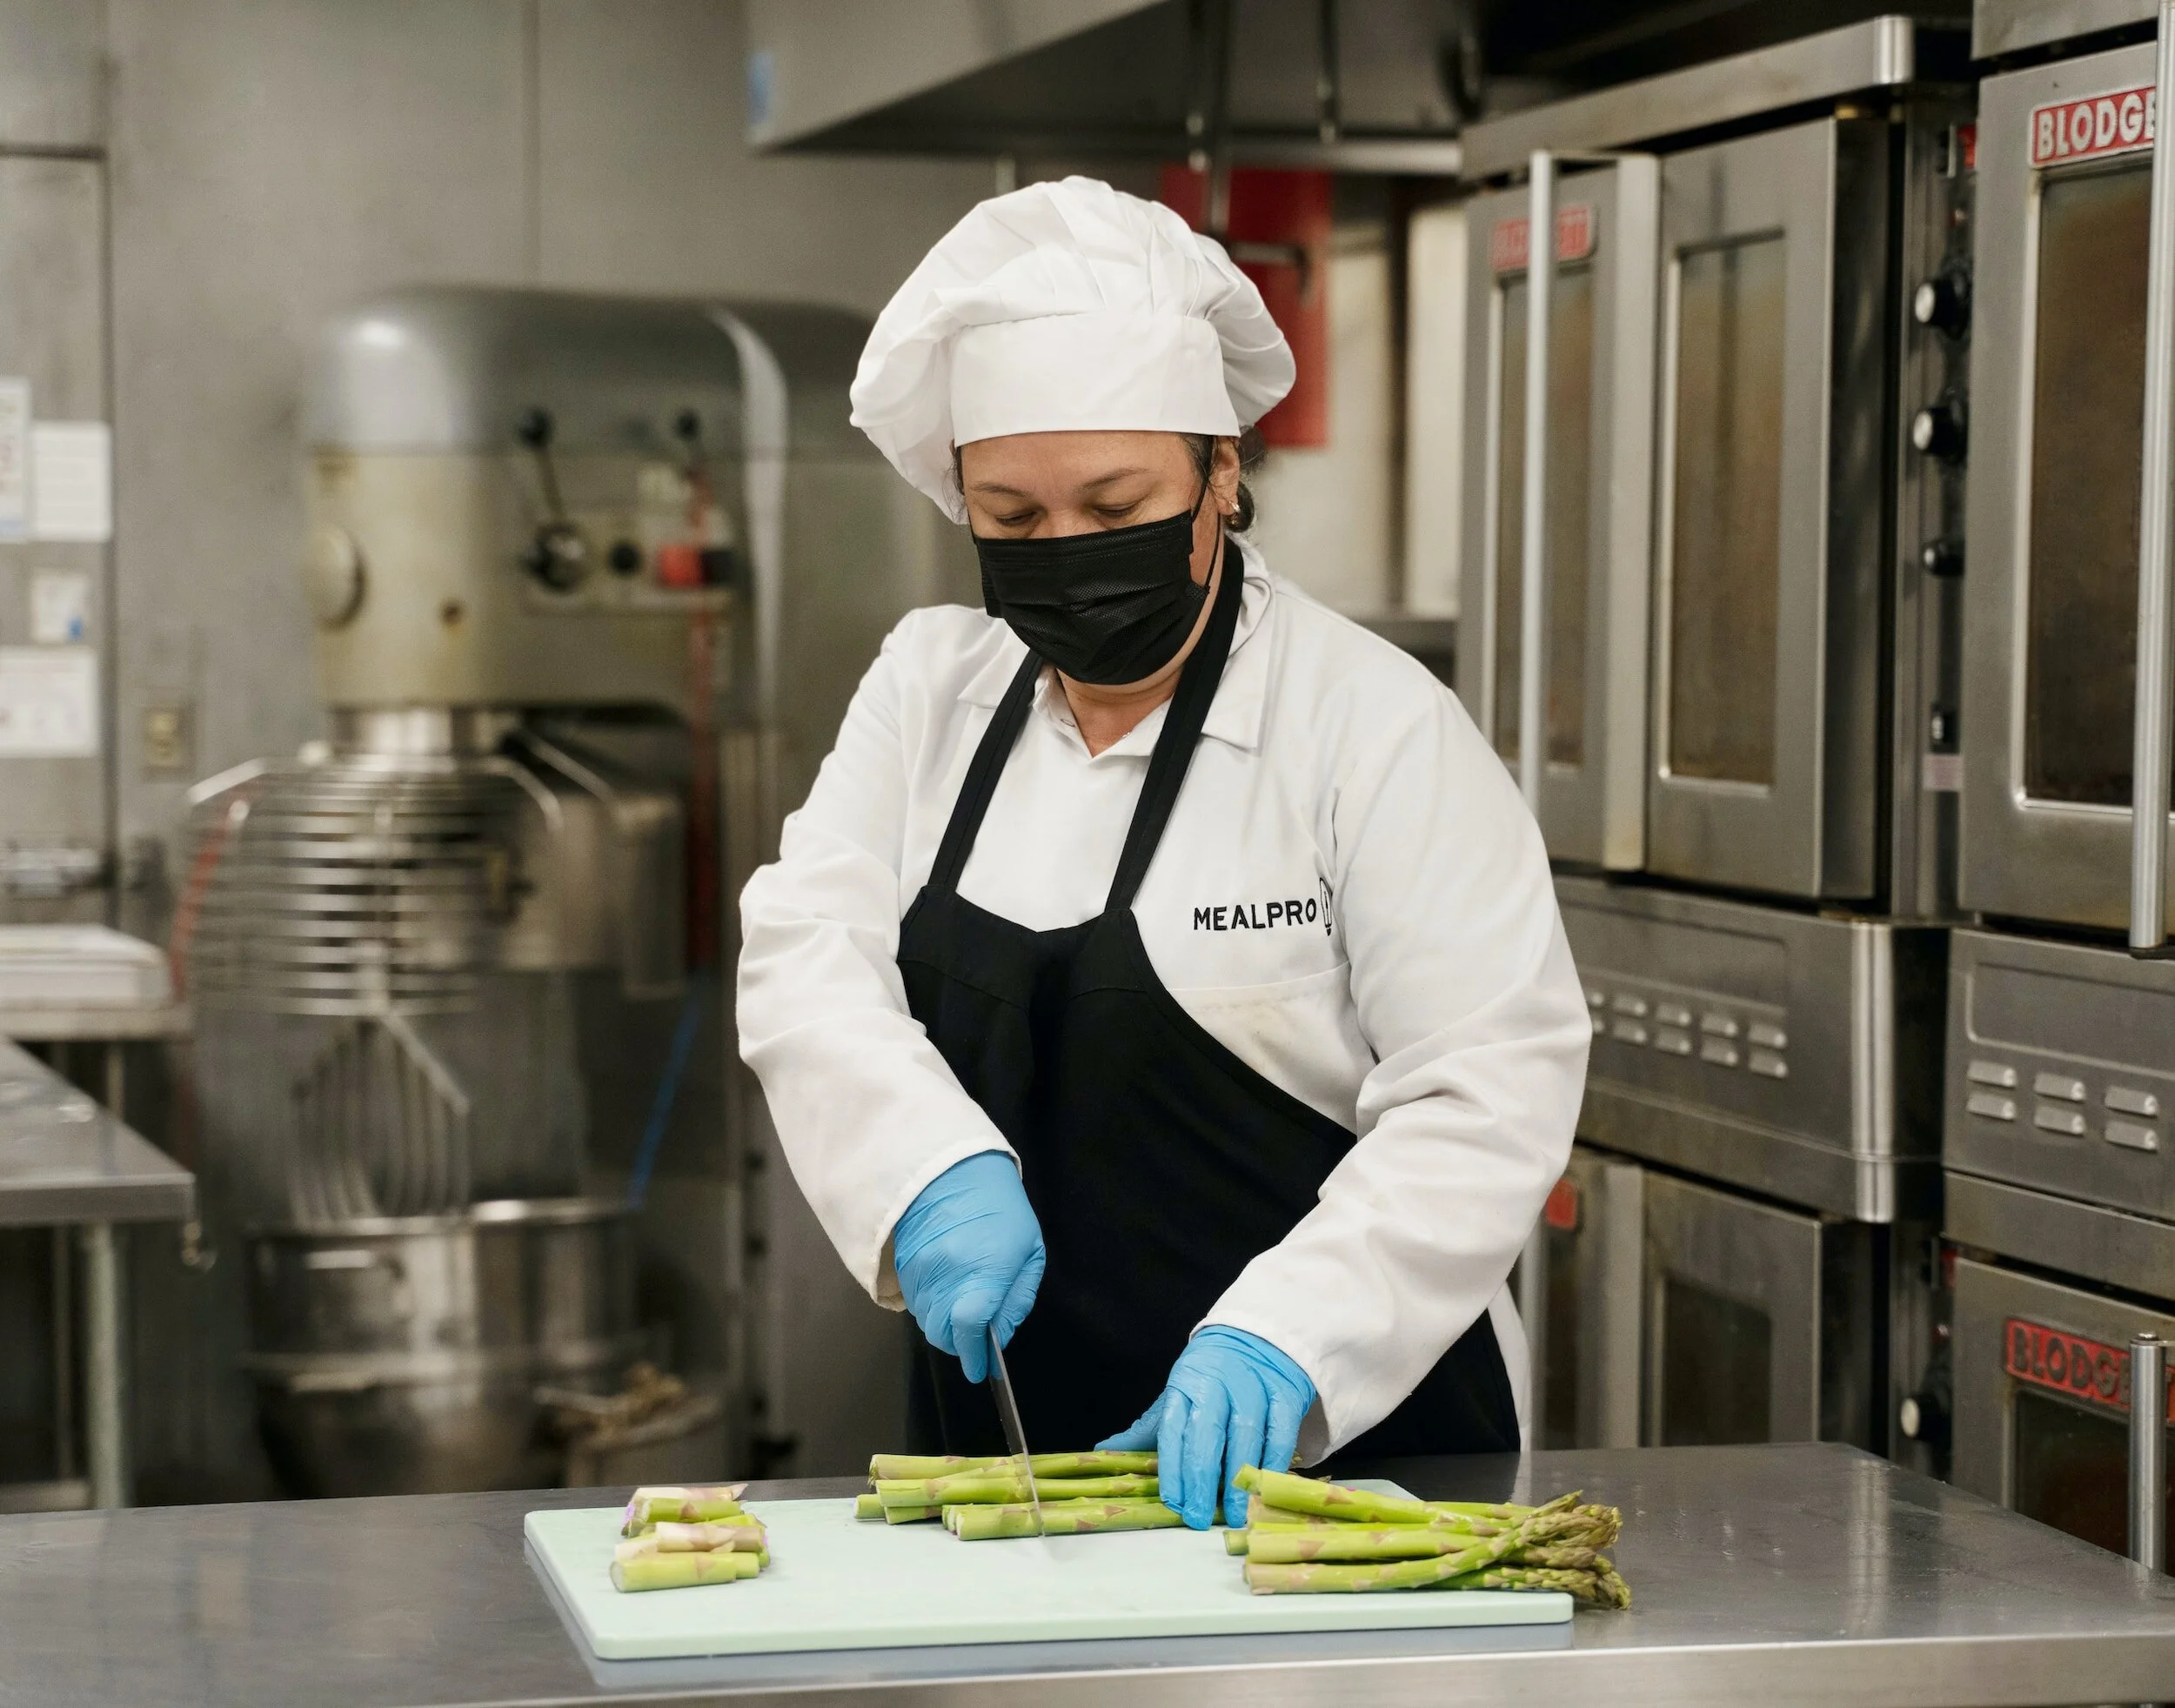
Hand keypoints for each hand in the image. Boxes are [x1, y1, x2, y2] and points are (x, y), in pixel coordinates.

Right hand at [892, 1151, 1044, 1382]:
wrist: (952, 1169)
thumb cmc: (1000, 1209)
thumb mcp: (1028, 1251)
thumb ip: (1017, 1298)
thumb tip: (1000, 1335)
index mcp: (983, 1271)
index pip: (970, 1329)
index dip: (975, 1355)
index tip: (981, 1368)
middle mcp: (946, 1276)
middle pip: (944, 1334)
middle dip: (961, 1345)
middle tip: (976, 1339)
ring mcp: (920, 1272)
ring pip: (927, 1322)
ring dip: (945, 1327)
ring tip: (963, 1310)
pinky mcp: (902, 1267)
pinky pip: (916, 1304)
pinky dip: (931, 1309)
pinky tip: (946, 1293)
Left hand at [1097, 1325, 1312, 1529]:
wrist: (1256, 1337)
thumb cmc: (1212, 1376)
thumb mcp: (1178, 1395)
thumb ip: (1149, 1429)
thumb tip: (1105, 1451)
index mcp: (1185, 1385)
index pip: (1173, 1430)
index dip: (1172, 1469)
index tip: (1175, 1503)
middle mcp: (1217, 1384)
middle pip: (1206, 1434)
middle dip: (1201, 1480)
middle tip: (1200, 1517)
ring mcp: (1254, 1386)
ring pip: (1246, 1434)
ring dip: (1240, 1478)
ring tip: (1235, 1514)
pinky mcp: (1285, 1392)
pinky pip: (1280, 1431)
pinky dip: (1274, 1462)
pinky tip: (1265, 1487)